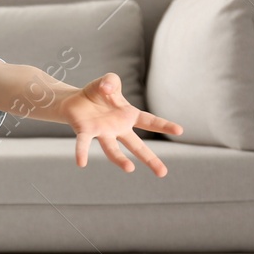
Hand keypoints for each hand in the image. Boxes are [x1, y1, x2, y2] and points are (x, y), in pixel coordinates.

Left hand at [64, 73, 183, 175]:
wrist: (74, 100)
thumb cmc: (98, 92)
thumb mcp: (109, 81)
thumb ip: (112, 80)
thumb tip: (108, 88)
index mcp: (129, 116)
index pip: (150, 121)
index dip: (164, 125)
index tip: (179, 130)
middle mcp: (118, 128)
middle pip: (136, 146)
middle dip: (149, 158)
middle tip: (162, 173)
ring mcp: (103, 132)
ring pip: (113, 149)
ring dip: (120, 159)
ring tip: (129, 169)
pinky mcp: (85, 132)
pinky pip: (84, 143)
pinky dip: (82, 152)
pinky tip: (81, 163)